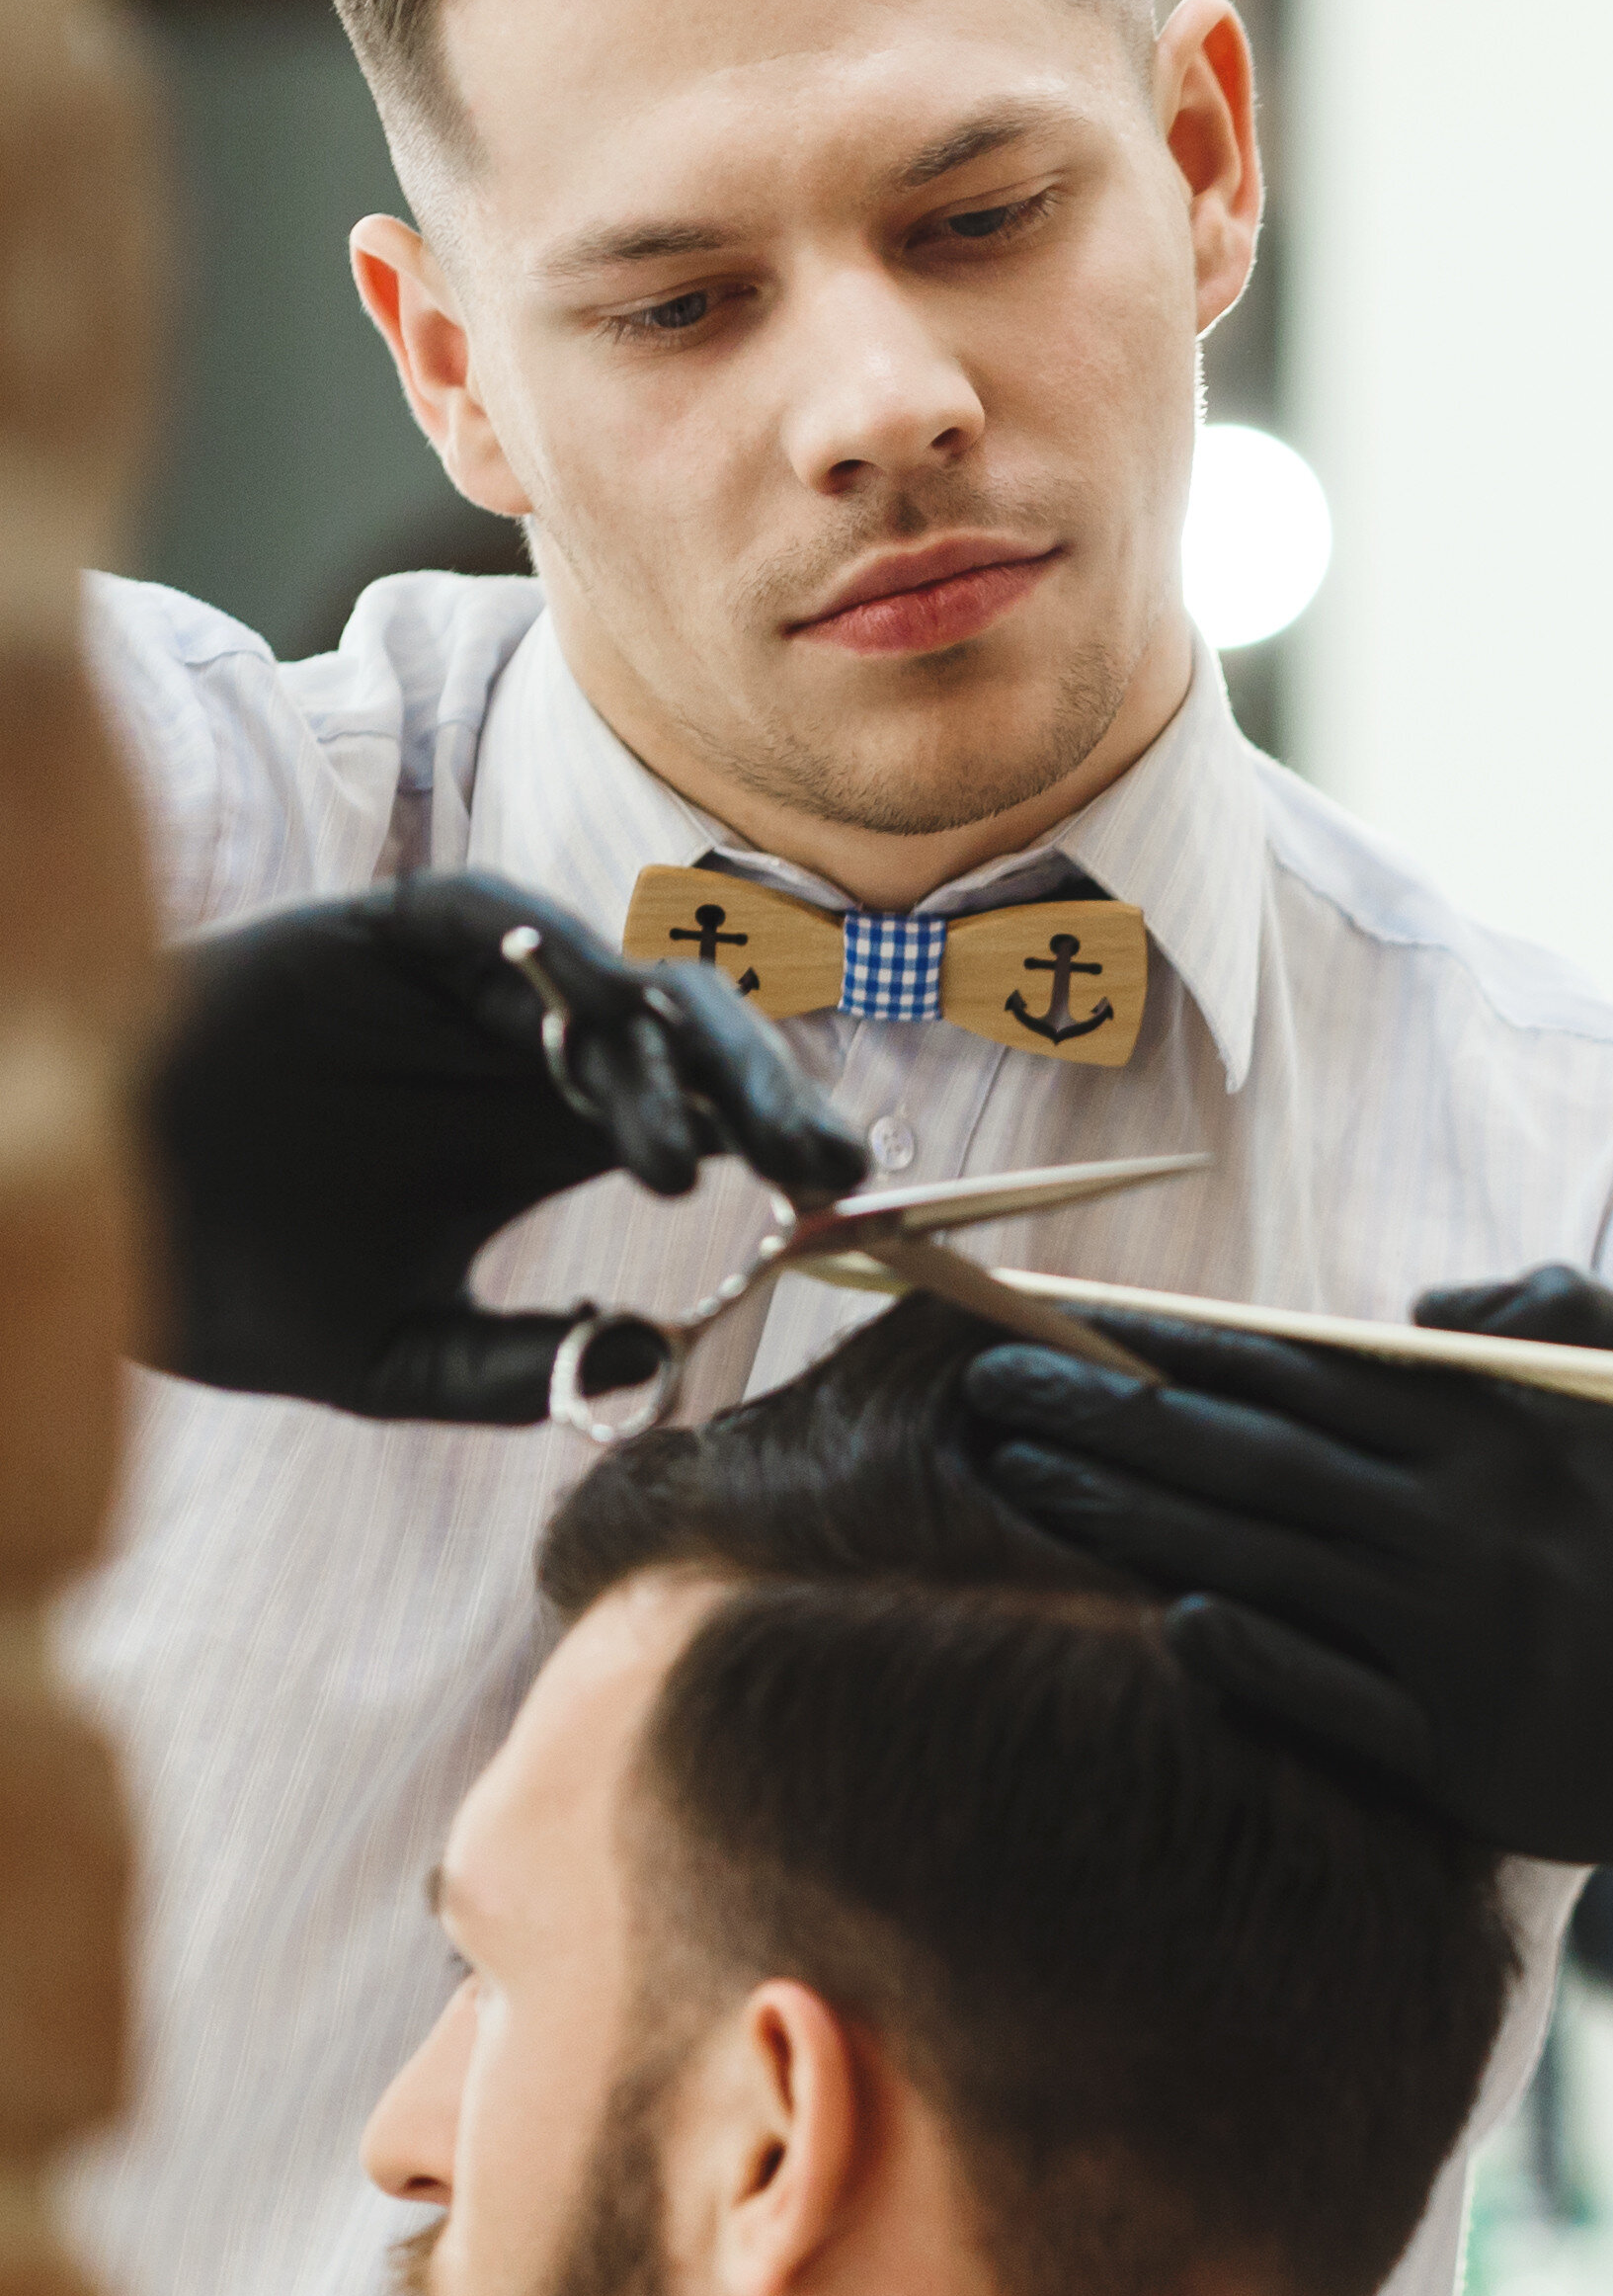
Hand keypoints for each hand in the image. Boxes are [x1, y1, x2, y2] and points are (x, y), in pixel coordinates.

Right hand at [142, 871, 863, 1422]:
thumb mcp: (390, 1357)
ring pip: (625, 985)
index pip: (718, 1124)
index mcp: (566, 1136)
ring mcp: (479, 985)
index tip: (842, 1207)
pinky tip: (592, 1033)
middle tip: (820, 1166)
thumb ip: (512, 1370)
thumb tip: (645, 1367)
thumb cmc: (232, 1278)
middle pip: (700, 1048)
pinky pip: (508, 925)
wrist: (87, 1216)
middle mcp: (543, 1051)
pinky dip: (557, 964)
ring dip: (673, 1062)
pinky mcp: (403, 928)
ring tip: (684, 1156)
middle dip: (771, 1098)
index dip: (786, 1150)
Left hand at [958, 1264, 1612, 1903]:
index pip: (1307, 1370)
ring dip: (1126, 1517)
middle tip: (988, 1385)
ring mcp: (1454, 1641)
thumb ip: (1550, 1305)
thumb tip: (1411, 1307)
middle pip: (1251, 1459)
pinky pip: (1321, 1691)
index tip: (1071, 1318)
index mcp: (1507, 1427)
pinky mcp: (1454, 1747)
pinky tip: (1160, 1614)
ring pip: (1257, 1561)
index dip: (1179, 1345)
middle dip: (1108, 1414)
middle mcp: (1467, 1527)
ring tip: (1016, 1479)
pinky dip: (1240, 1650)